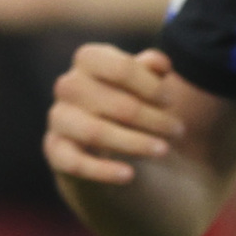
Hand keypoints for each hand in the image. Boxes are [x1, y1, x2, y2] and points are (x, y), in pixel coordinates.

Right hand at [47, 42, 195, 185]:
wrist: (102, 138)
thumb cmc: (128, 99)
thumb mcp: (142, 82)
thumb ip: (151, 70)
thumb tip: (160, 63)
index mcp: (89, 60)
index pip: (120, 68)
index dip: (150, 86)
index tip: (169, 101)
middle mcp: (69, 86)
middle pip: (116, 104)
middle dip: (153, 119)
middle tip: (179, 130)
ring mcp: (59, 118)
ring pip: (95, 132)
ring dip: (135, 143)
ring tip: (164, 151)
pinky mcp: (56, 149)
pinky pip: (74, 162)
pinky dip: (103, 170)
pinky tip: (129, 175)